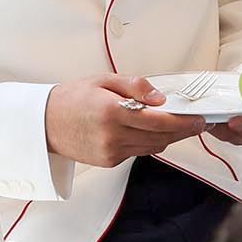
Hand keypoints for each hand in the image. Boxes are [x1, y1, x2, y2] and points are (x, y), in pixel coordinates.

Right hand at [45, 75, 211, 168]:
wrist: (42, 123)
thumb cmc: (72, 98)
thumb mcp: (104, 80)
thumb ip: (136, 86)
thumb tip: (160, 98)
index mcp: (112, 112)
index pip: (159, 121)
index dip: (184, 122)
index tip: (199, 119)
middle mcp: (112, 136)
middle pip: (161, 137)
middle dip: (182, 131)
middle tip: (197, 123)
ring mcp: (110, 152)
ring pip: (152, 147)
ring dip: (167, 138)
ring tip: (177, 126)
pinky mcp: (108, 161)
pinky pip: (138, 152)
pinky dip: (148, 143)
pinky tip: (148, 132)